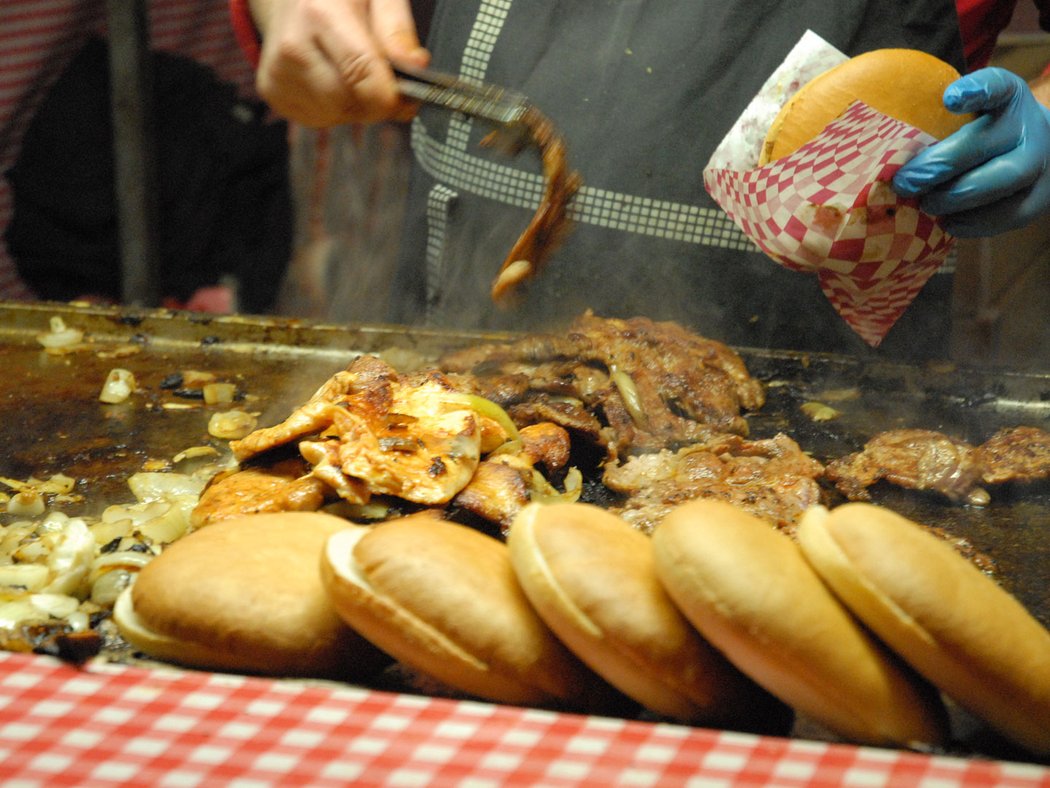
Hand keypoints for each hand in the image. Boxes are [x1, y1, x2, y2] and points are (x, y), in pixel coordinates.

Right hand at [250, 0, 429, 126]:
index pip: (361, 72)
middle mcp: (293, 46)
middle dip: (376, 100)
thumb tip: (416, 67)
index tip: (409, 97)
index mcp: (320, 13)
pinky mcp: (272, 91)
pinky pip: (320, 120)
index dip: (391, 96)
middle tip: (384, 78)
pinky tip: (332, 79)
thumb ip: (397, 29)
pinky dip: (336, 109)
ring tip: (352, 71)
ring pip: (337, 116)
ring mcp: (278, 72)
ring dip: (356, 105)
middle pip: (350, 102)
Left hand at [892, 67, 1049, 236]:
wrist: (1033, 152)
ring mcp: (1038, 162)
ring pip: (1002, 180)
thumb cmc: (980, 132)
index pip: (996, 85)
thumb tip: (875, 143)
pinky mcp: (1038, 198)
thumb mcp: (967, 115)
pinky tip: (947, 221)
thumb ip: (933, 120)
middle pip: (988, 142)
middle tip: (905, 182)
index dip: (975, 90)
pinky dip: (973, 222)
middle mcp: (1028, 125)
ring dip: (956, 197)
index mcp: (1008, 96)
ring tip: (927, 204)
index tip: (948, 99)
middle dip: (941, 165)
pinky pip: (1009, 214)